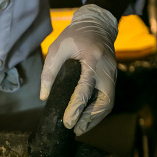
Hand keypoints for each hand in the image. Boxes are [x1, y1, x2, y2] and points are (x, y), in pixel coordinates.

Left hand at [40, 4, 117, 134]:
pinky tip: (85, 120)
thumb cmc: (75, 36)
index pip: (85, 88)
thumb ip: (49, 72)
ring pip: (108, 103)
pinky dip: (97, 112)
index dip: (76, 108)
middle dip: (90, 119)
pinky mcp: (112, 79)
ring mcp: (112, 75)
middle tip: (75, 130)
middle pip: (105, 101)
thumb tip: (44, 97)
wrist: (97, 26)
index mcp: (93, 59)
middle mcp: (106, 69)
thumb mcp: (57, 48)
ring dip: (94, 119)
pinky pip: (108, 100)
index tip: (67, 122)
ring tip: (79, 129)